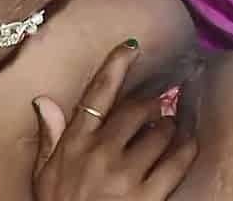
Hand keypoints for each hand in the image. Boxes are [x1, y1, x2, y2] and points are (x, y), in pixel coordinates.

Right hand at [32, 41, 197, 200]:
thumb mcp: (44, 174)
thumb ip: (49, 136)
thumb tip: (44, 100)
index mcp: (75, 143)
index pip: (96, 95)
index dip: (115, 66)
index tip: (132, 46)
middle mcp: (100, 153)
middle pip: (135, 111)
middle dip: (151, 104)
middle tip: (158, 103)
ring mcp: (125, 176)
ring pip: (159, 134)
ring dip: (169, 126)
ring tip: (170, 125)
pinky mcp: (148, 198)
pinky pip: (175, 164)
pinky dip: (185, 149)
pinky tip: (188, 142)